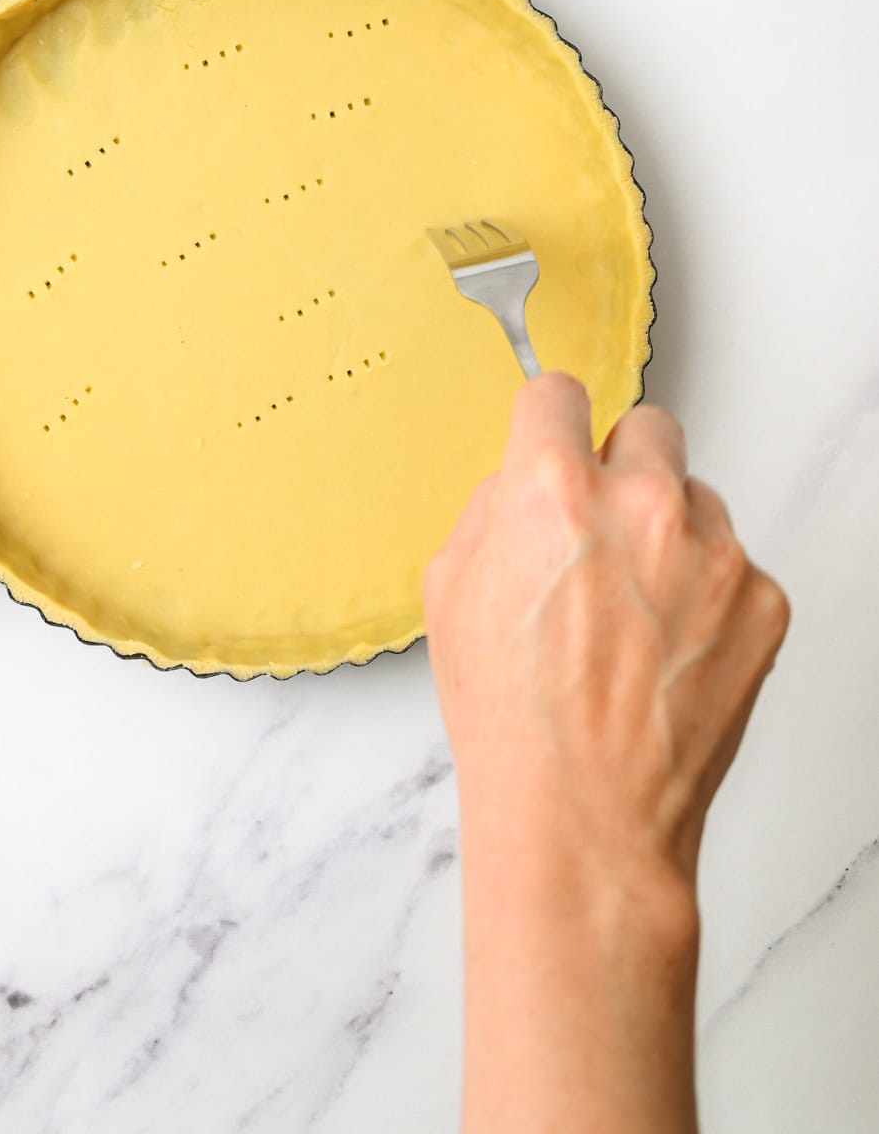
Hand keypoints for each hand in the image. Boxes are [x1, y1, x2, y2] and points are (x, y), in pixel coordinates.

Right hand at [425, 373, 789, 1133]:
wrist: (586, 819)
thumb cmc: (513, 721)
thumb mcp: (449, 594)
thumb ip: (491, 512)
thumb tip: (522, 480)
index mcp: (550, 490)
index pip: (558, 393)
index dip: (546, 423)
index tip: (552, 441)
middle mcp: (641, 504)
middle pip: (647, 426)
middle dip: (619, 466)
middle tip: (598, 532)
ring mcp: (713, 552)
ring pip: (696, 498)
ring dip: (669, 533)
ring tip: (634, 615)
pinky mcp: (763, 600)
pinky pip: (735, 564)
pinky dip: (709, 596)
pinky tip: (669, 651)